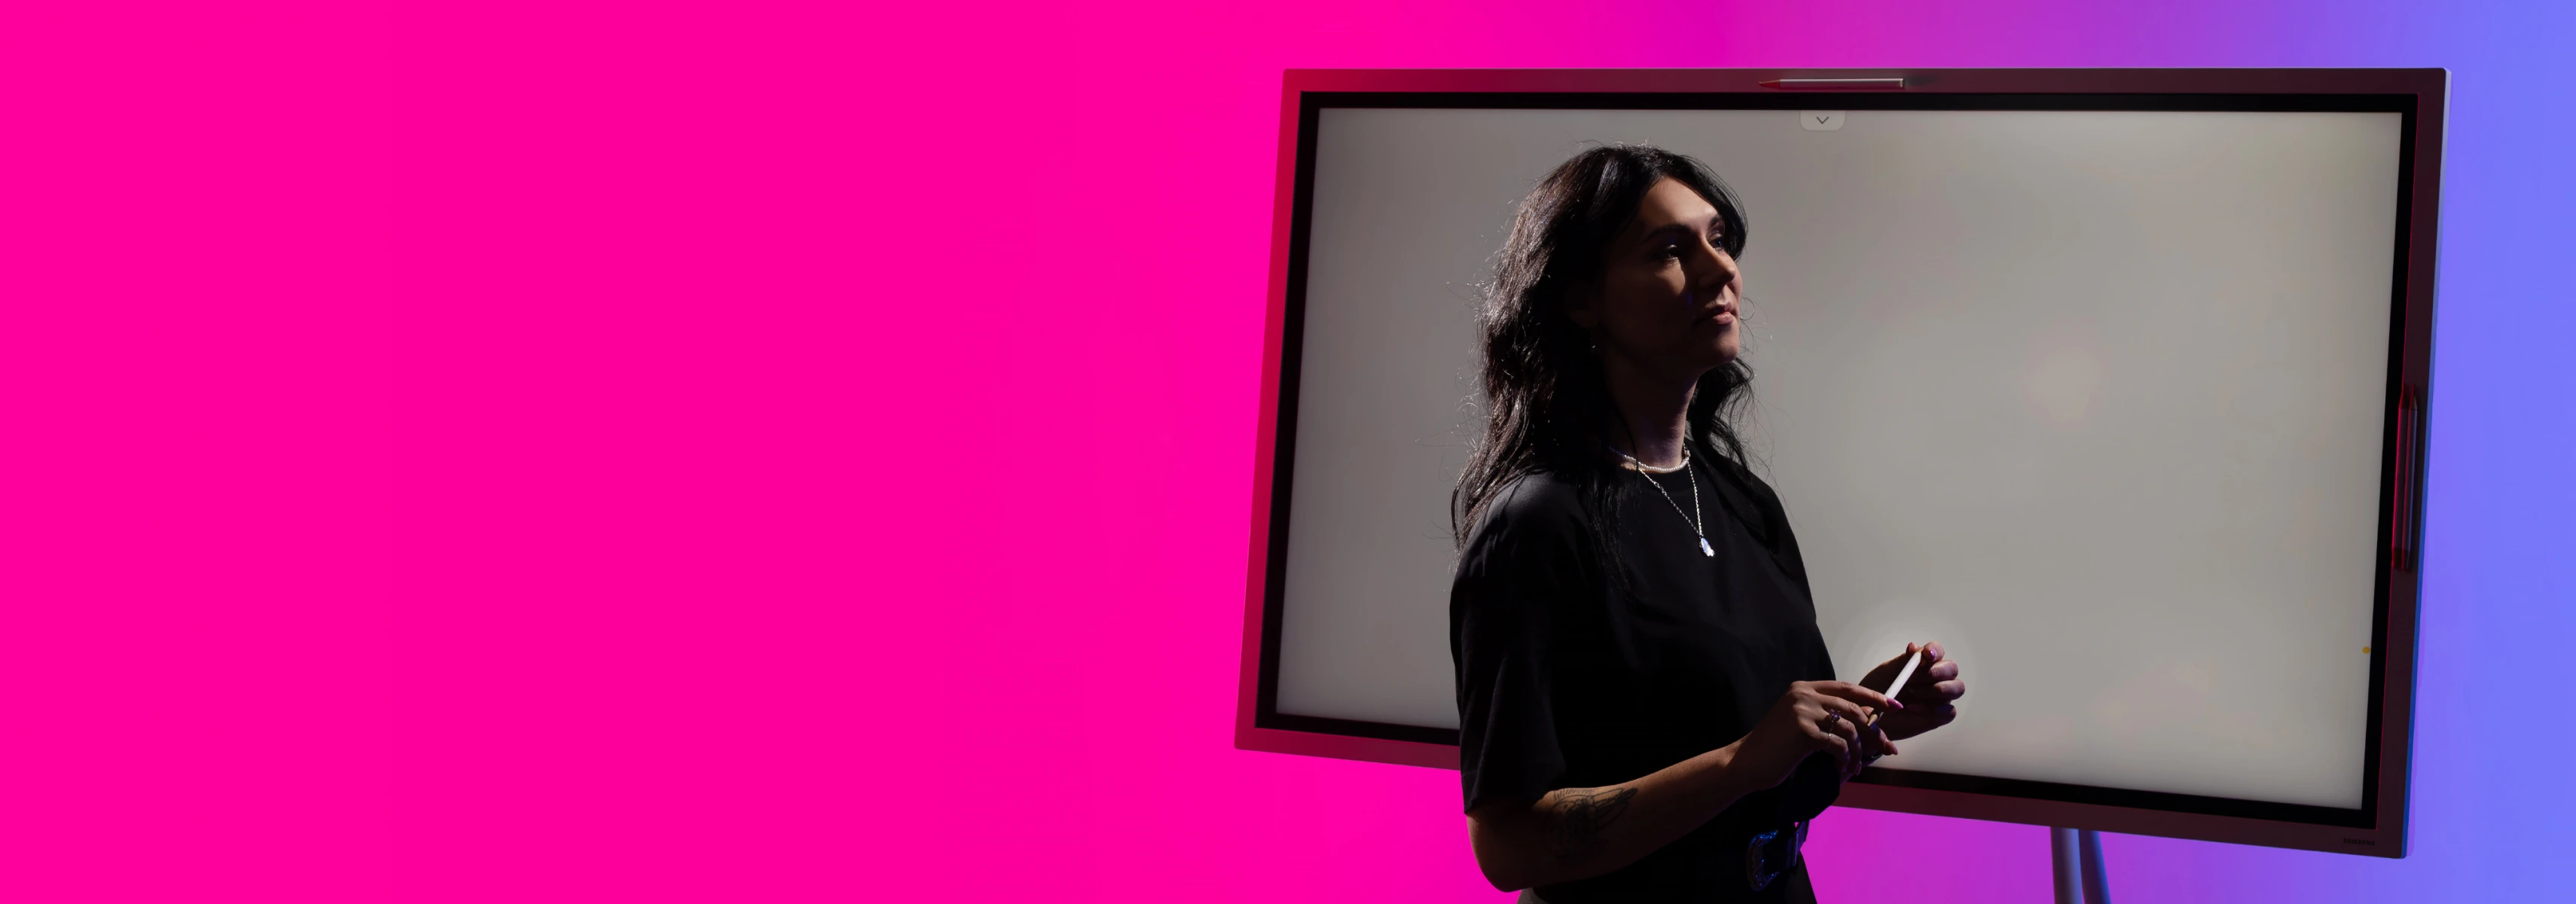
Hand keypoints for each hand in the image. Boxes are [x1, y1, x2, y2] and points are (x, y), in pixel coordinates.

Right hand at [1727, 681, 1897, 787]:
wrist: (1745, 762)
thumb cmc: (1773, 747)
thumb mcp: (1799, 722)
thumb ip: (1824, 715)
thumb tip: (1865, 721)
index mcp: (1803, 688)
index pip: (1847, 688)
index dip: (1874, 697)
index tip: (1895, 707)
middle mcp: (1804, 695)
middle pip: (1854, 709)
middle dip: (1875, 732)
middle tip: (1887, 749)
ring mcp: (1803, 712)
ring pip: (1850, 729)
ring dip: (1859, 753)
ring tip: (1854, 768)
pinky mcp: (1804, 732)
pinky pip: (1839, 745)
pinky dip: (1845, 759)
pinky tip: (1841, 769)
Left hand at [1861, 642, 1963, 741]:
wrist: (1869, 714)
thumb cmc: (1878, 689)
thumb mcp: (1886, 673)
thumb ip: (1903, 661)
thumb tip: (1914, 647)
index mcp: (1924, 663)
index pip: (1938, 651)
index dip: (1935, 651)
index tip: (1926, 655)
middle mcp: (1936, 678)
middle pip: (1952, 668)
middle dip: (1936, 671)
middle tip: (1913, 679)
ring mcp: (1940, 697)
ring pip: (1957, 688)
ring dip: (1937, 689)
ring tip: (1913, 693)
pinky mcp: (1939, 716)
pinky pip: (1950, 711)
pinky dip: (1935, 709)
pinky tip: (1914, 709)